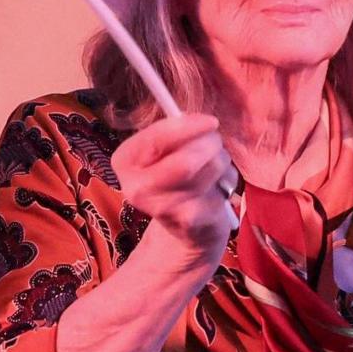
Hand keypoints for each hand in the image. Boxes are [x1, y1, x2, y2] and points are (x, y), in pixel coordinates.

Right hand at [113, 113, 236, 265]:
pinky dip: (227, 180)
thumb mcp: (165, 151)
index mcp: (124, 161)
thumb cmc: (175, 178)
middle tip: (215, 143)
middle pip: (186, 160)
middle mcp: (136, 188)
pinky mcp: (189, 221)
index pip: (155, 139)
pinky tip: (218, 188)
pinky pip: (220, 187)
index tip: (211, 121)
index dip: (187, 127)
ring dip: (221, 160)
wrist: (185, 230)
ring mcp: (162, 208)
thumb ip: (175, 132)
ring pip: (208, 168)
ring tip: (215, 167)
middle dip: (210, 145)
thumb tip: (200, 122)